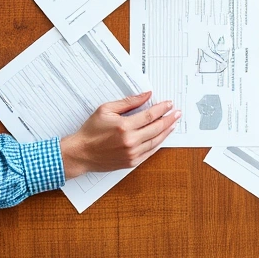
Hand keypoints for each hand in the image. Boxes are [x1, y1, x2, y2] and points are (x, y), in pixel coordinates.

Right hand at [59, 91, 180, 178]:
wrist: (81, 153)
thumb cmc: (91, 131)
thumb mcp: (106, 109)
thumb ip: (128, 101)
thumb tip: (146, 95)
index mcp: (124, 126)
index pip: (150, 115)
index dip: (162, 108)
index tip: (169, 104)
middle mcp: (130, 141)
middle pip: (156, 128)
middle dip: (169, 119)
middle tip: (177, 113)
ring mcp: (132, 153)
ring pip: (155, 141)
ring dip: (166, 131)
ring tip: (173, 123)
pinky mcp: (131, 162)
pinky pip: (150, 152)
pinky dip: (158, 143)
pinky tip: (162, 137)